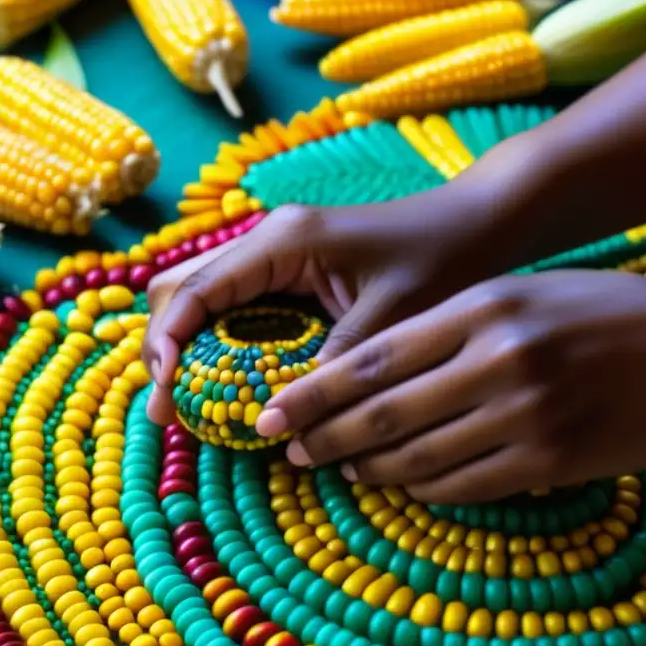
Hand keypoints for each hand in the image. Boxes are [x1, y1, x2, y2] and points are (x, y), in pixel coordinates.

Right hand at [142, 182, 523, 424]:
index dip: (168, 346)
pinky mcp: (293, 275)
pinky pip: (239, 311)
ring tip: (190, 409)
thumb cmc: (443, 260)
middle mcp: (269, 242)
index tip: (166, 399)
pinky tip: (231, 387)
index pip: (195, 292)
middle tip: (171, 412)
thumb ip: (332, 364)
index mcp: (283, 242)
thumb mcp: (389, 319)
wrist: (479, 225)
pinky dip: (224, 348)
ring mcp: (277, 257)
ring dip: (191, 351)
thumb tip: (281, 419)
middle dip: (168, 349)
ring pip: (205, 301)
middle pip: (184, 291)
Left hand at [255, 271, 645, 502]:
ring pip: (416, 457)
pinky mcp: (549, 462)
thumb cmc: (599, 311)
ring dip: (368, 468)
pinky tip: (403, 482)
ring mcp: (523, 416)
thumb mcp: (518, 294)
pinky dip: (422, 487)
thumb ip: (447, 327)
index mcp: (481, 310)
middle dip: (324, 436)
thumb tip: (372, 375)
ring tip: (339, 468)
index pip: (371, 360)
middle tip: (289, 449)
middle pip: (382, 413)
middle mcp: (496, 362)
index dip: (312, 393)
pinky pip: (463, 485)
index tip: (273, 411)